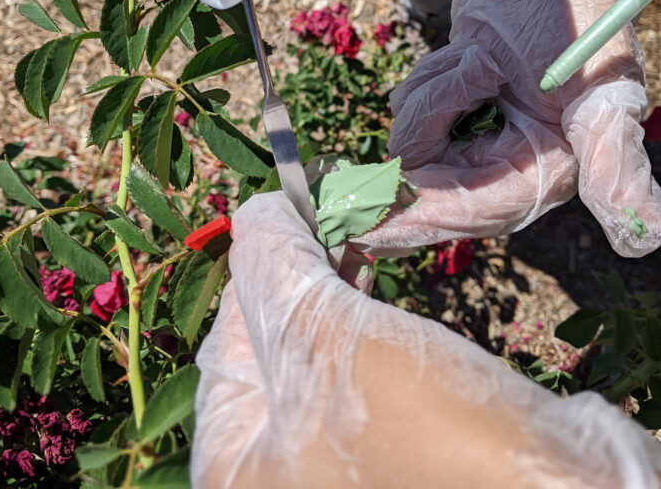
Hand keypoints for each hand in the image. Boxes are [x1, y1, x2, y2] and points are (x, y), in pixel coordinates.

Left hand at [192, 191, 660, 487]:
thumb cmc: (431, 432)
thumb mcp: (333, 338)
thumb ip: (276, 268)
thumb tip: (254, 212)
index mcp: (236, 464)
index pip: (229, 336)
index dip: (266, 257)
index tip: (302, 199)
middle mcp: (271, 474)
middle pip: (268, 346)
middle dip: (301, 271)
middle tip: (336, 208)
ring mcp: (327, 470)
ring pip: (314, 355)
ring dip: (331, 287)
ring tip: (355, 235)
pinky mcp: (382, 457)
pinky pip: (352, 374)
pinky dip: (361, 322)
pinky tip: (372, 282)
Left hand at [360, 0, 660, 257]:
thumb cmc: (586, 19)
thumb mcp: (602, 91)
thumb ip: (616, 163)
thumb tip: (647, 238)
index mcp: (544, 174)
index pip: (467, 213)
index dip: (414, 220)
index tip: (358, 227)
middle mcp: (508, 169)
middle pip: (426, 182)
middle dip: (427, 131)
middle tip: (451, 90)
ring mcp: (476, 141)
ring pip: (410, 142)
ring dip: (435, 92)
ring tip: (485, 59)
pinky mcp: (452, 111)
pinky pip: (410, 109)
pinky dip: (428, 80)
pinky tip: (469, 56)